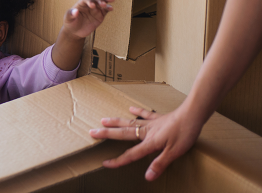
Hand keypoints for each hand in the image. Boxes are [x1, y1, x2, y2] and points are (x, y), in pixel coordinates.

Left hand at [63, 0, 113, 38]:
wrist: (75, 32)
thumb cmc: (70, 23)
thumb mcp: (68, 19)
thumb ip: (70, 14)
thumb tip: (75, 11)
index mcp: (81, 3)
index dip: (89, 1)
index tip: (92, 6)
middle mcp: (89, 4)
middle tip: (102, 4)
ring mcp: (96, 9)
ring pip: (103, 2)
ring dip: (107, 0)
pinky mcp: (100, 15)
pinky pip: (106, 10)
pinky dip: (109, 8)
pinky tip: (111, 8)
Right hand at [89, 106, 203, 180]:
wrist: (193, 115)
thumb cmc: (185, 134)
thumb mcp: (174, 153)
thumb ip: (159, 164)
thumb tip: (147, 177)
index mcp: (149, 142)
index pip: (131, 154)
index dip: (118, 161)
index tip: (105, 163)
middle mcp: (146, 131)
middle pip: (123, 134)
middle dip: (106, 134)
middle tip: (92, 132)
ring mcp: (151, 123)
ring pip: (129, 122)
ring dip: (115, 122)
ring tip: (102, 120)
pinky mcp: (158, 117)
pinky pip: (145, 114)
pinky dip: (137, 111)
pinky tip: (130, 108)